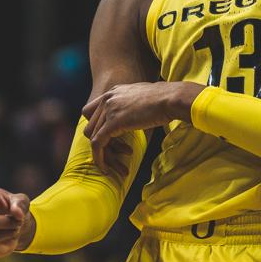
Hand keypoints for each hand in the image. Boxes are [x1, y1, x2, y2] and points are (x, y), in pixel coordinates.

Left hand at [82, 81, 203, 173]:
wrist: (171, 98)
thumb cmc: (165, 99)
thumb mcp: (142, 97)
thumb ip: (131, 104)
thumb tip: (133, 115)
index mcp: (113, 92)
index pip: (90, 111)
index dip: (95, 127)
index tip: (105, 140)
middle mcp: (107, 99)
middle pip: (90, 126)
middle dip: (99, 143)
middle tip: (113, 155)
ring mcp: (109, 110)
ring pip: (92, 137)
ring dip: (102, 154)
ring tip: (112, 166)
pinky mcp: (113, 123)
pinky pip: (97, 144)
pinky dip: (99, 158)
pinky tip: (105, 169)